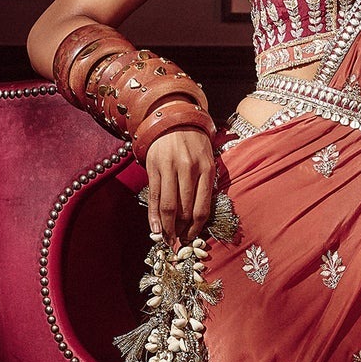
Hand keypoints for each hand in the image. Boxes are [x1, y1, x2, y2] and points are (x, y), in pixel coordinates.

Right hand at [147, 128, 216, 244]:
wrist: (173, 118)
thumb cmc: (194, 143)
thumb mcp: (208, 160)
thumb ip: (206, 184)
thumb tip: (199, 218)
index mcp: (206, 169)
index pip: (202, 208)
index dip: (196, 228)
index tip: (191, 239)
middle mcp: (188, 169)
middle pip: (184, 210)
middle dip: (181, 231)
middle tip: (178, 243)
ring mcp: (169, 168)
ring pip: (168, 206)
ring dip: (167, 227)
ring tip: (167, 239)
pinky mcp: (153, 168)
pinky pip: (153, 197)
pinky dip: (153, 216)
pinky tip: (154, 229)